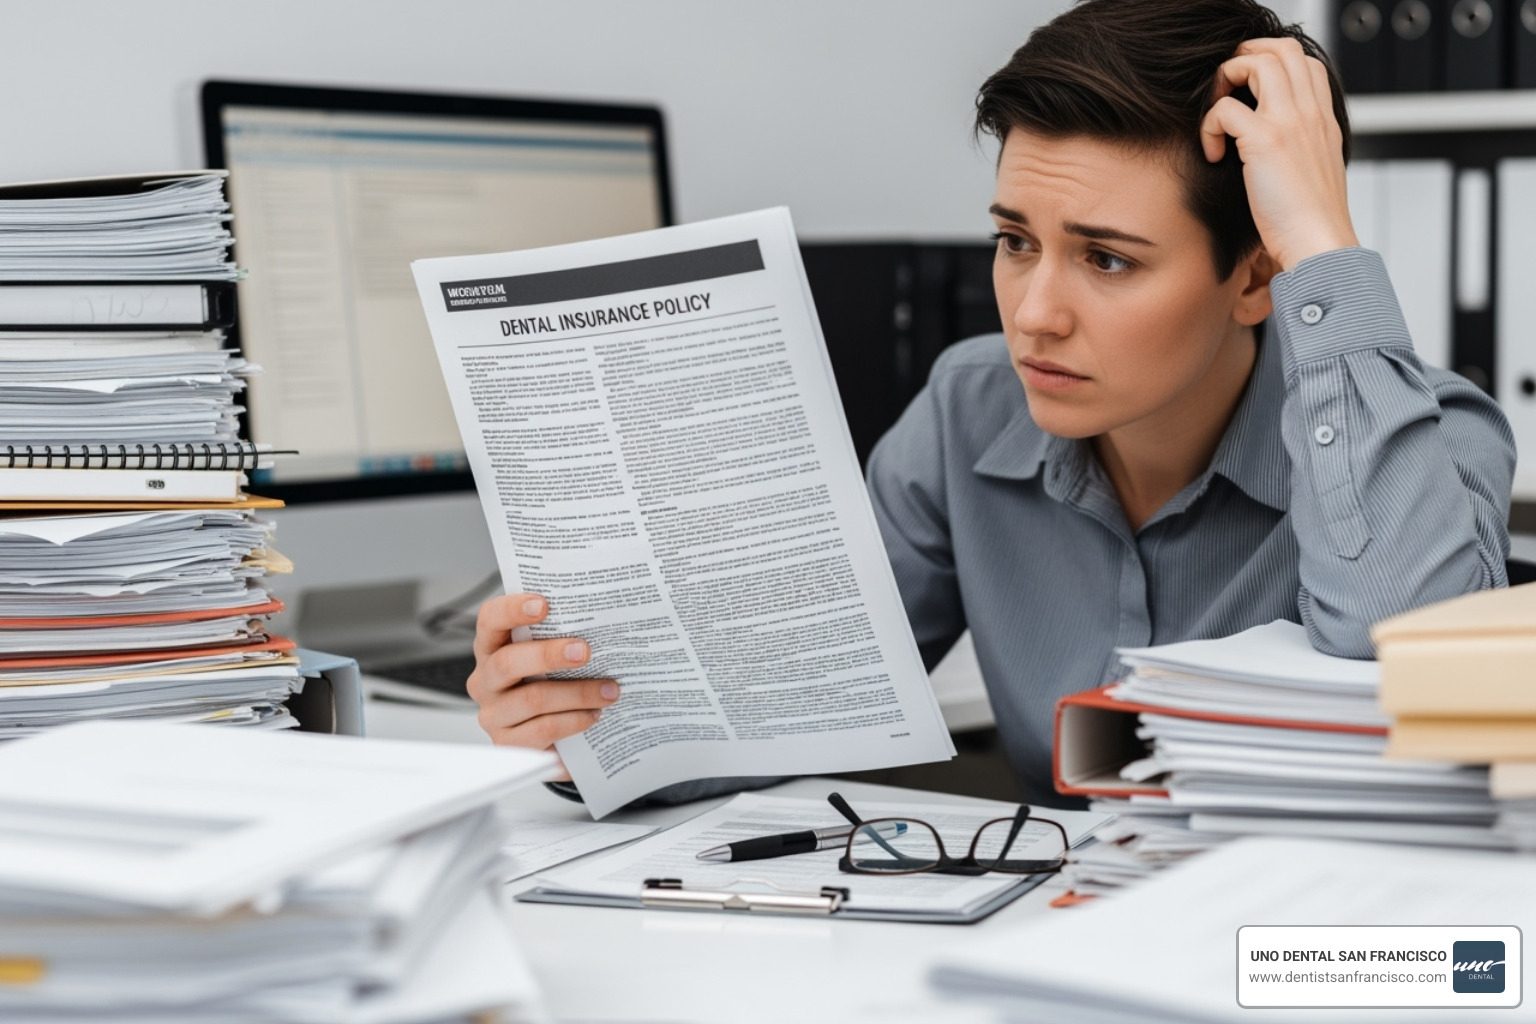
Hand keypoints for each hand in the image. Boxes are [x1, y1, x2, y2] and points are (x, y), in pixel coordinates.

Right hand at [467, 593, 618, 779]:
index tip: (544, 604)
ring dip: (577, 693)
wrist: (558, 739)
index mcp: (493, 647)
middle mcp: (486, 680)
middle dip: (549, 654)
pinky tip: (594, 715)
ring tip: (609, 690)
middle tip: (584, 651)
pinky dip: (574, 721)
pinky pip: (543, 729)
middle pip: (508, 662)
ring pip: (533, 699)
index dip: (512, 609)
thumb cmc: (556, 684)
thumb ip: (564, 636)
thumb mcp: (555, 658)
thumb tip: (602, 621)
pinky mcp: (508, 743)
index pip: (490, 620)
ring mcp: (494, 714)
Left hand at [1200, 37, 1357, 271]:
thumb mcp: (1313, 172)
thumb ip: (1298, 147)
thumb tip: (1271, 147)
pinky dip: (1209, 126)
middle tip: (1224, 92)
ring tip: (1216, 119)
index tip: (1247, 92)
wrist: (1320, 245)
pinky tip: (1214, 154)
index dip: (1271, 64)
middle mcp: (1310, 113)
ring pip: (1256, 64)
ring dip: (1225, 81)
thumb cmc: (1310, 221)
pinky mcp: (1265, 141)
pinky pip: (1225, 109)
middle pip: (1282, 50)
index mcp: (1323, 119)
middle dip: (1244, 59)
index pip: (1305, 63)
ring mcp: (1290, 122)